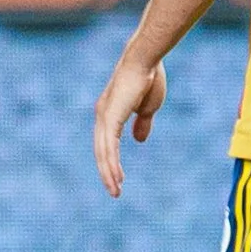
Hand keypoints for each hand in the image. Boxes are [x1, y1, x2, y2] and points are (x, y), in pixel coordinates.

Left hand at [91, 45, 166, 194]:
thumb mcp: (147, 108)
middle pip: (101, 150)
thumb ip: (142, 124)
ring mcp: (104, 116)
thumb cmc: (149, 78)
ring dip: (109, 173)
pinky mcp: (110, 118)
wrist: (146, 60)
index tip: (119, 177)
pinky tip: (117, 177)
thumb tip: (139, 140)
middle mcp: (102, 115)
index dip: (111, 160)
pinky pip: (109, 147)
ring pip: (103, 152)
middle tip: (115, 191)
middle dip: (107, 172)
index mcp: (110, 112)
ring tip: (116, 191)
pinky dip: (112, 164)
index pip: (107, 142)